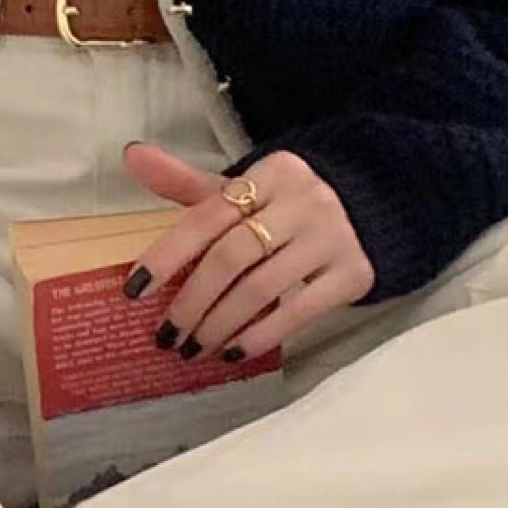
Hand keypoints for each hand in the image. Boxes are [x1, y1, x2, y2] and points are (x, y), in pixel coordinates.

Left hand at [120, 140, 375, 361]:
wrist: (375, 207)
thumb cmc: (290, 204)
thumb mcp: (246, 187)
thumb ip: (188, 182)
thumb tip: (131, 156)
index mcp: (270, 174)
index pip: (207, 216)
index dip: (167, 255)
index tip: (135, 291)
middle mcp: (302, 202)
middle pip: (231, 257)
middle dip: (192, 302)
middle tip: (167, 335)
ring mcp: (330, 238)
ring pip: (261, 289)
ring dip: (219, 325)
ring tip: (194, 348)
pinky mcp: (352, 274)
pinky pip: (298, 312)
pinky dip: (260, 336)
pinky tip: (233, 351)